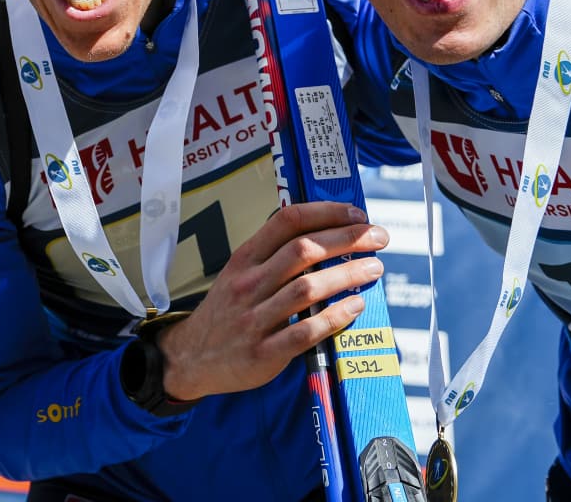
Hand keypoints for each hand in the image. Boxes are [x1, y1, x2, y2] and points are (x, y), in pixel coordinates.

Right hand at [156, 200, 385, 403]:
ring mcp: (255, 319)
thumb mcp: (238, 274)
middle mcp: (248, 284)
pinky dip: (335, 317)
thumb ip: (272, 256)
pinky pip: (306, 331)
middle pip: (303, 251)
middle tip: (378, 237)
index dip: (324, 213)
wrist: (192, 358)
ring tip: (374, 268)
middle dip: (346, 239)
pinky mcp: (264, 352)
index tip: (356, 213)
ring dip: (347, 275)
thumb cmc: (227, 312)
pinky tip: (356, 306)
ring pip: (307, 289)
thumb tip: (324, 235)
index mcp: (244, 260)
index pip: (285, 222)